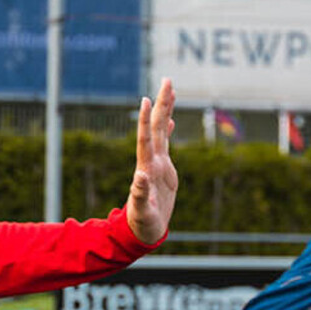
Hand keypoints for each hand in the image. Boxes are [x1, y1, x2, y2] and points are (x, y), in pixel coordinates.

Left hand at [125, 79, 177, 244]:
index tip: (147, 99)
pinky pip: (166, 144)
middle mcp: (151, 161)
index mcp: (147, 168)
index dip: (147, 120)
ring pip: (162, 131)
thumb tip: (140, 177)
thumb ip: (140, 195)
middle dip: (162, 103)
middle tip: (167, 79)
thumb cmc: (143, 223)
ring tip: (170, 90)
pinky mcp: (163, 169)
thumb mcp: (143, 211)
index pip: (146, 138)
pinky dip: (168, 130)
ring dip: (166, 110)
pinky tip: (170, 120)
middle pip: (157, 126)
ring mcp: (157, 163)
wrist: (143, 229)